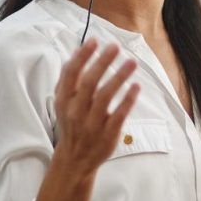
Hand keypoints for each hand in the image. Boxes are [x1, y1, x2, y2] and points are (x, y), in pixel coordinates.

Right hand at [52, 38, 140, 177]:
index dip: (82, 56)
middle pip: (90, 82)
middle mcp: (76, 111)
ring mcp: (92, 124)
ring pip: (105, 97)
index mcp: (64, 100)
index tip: (94, 41)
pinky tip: (136, 86)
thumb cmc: (71, 123)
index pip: (71, 74)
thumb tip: (77, 51)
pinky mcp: (107, 134)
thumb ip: (69, 78)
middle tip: (115, 46)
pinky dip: (128, 100)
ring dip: (119, 77)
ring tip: (131, 62)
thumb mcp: (64, 102)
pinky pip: (119, 115)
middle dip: (103, 62)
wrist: (75, 160)